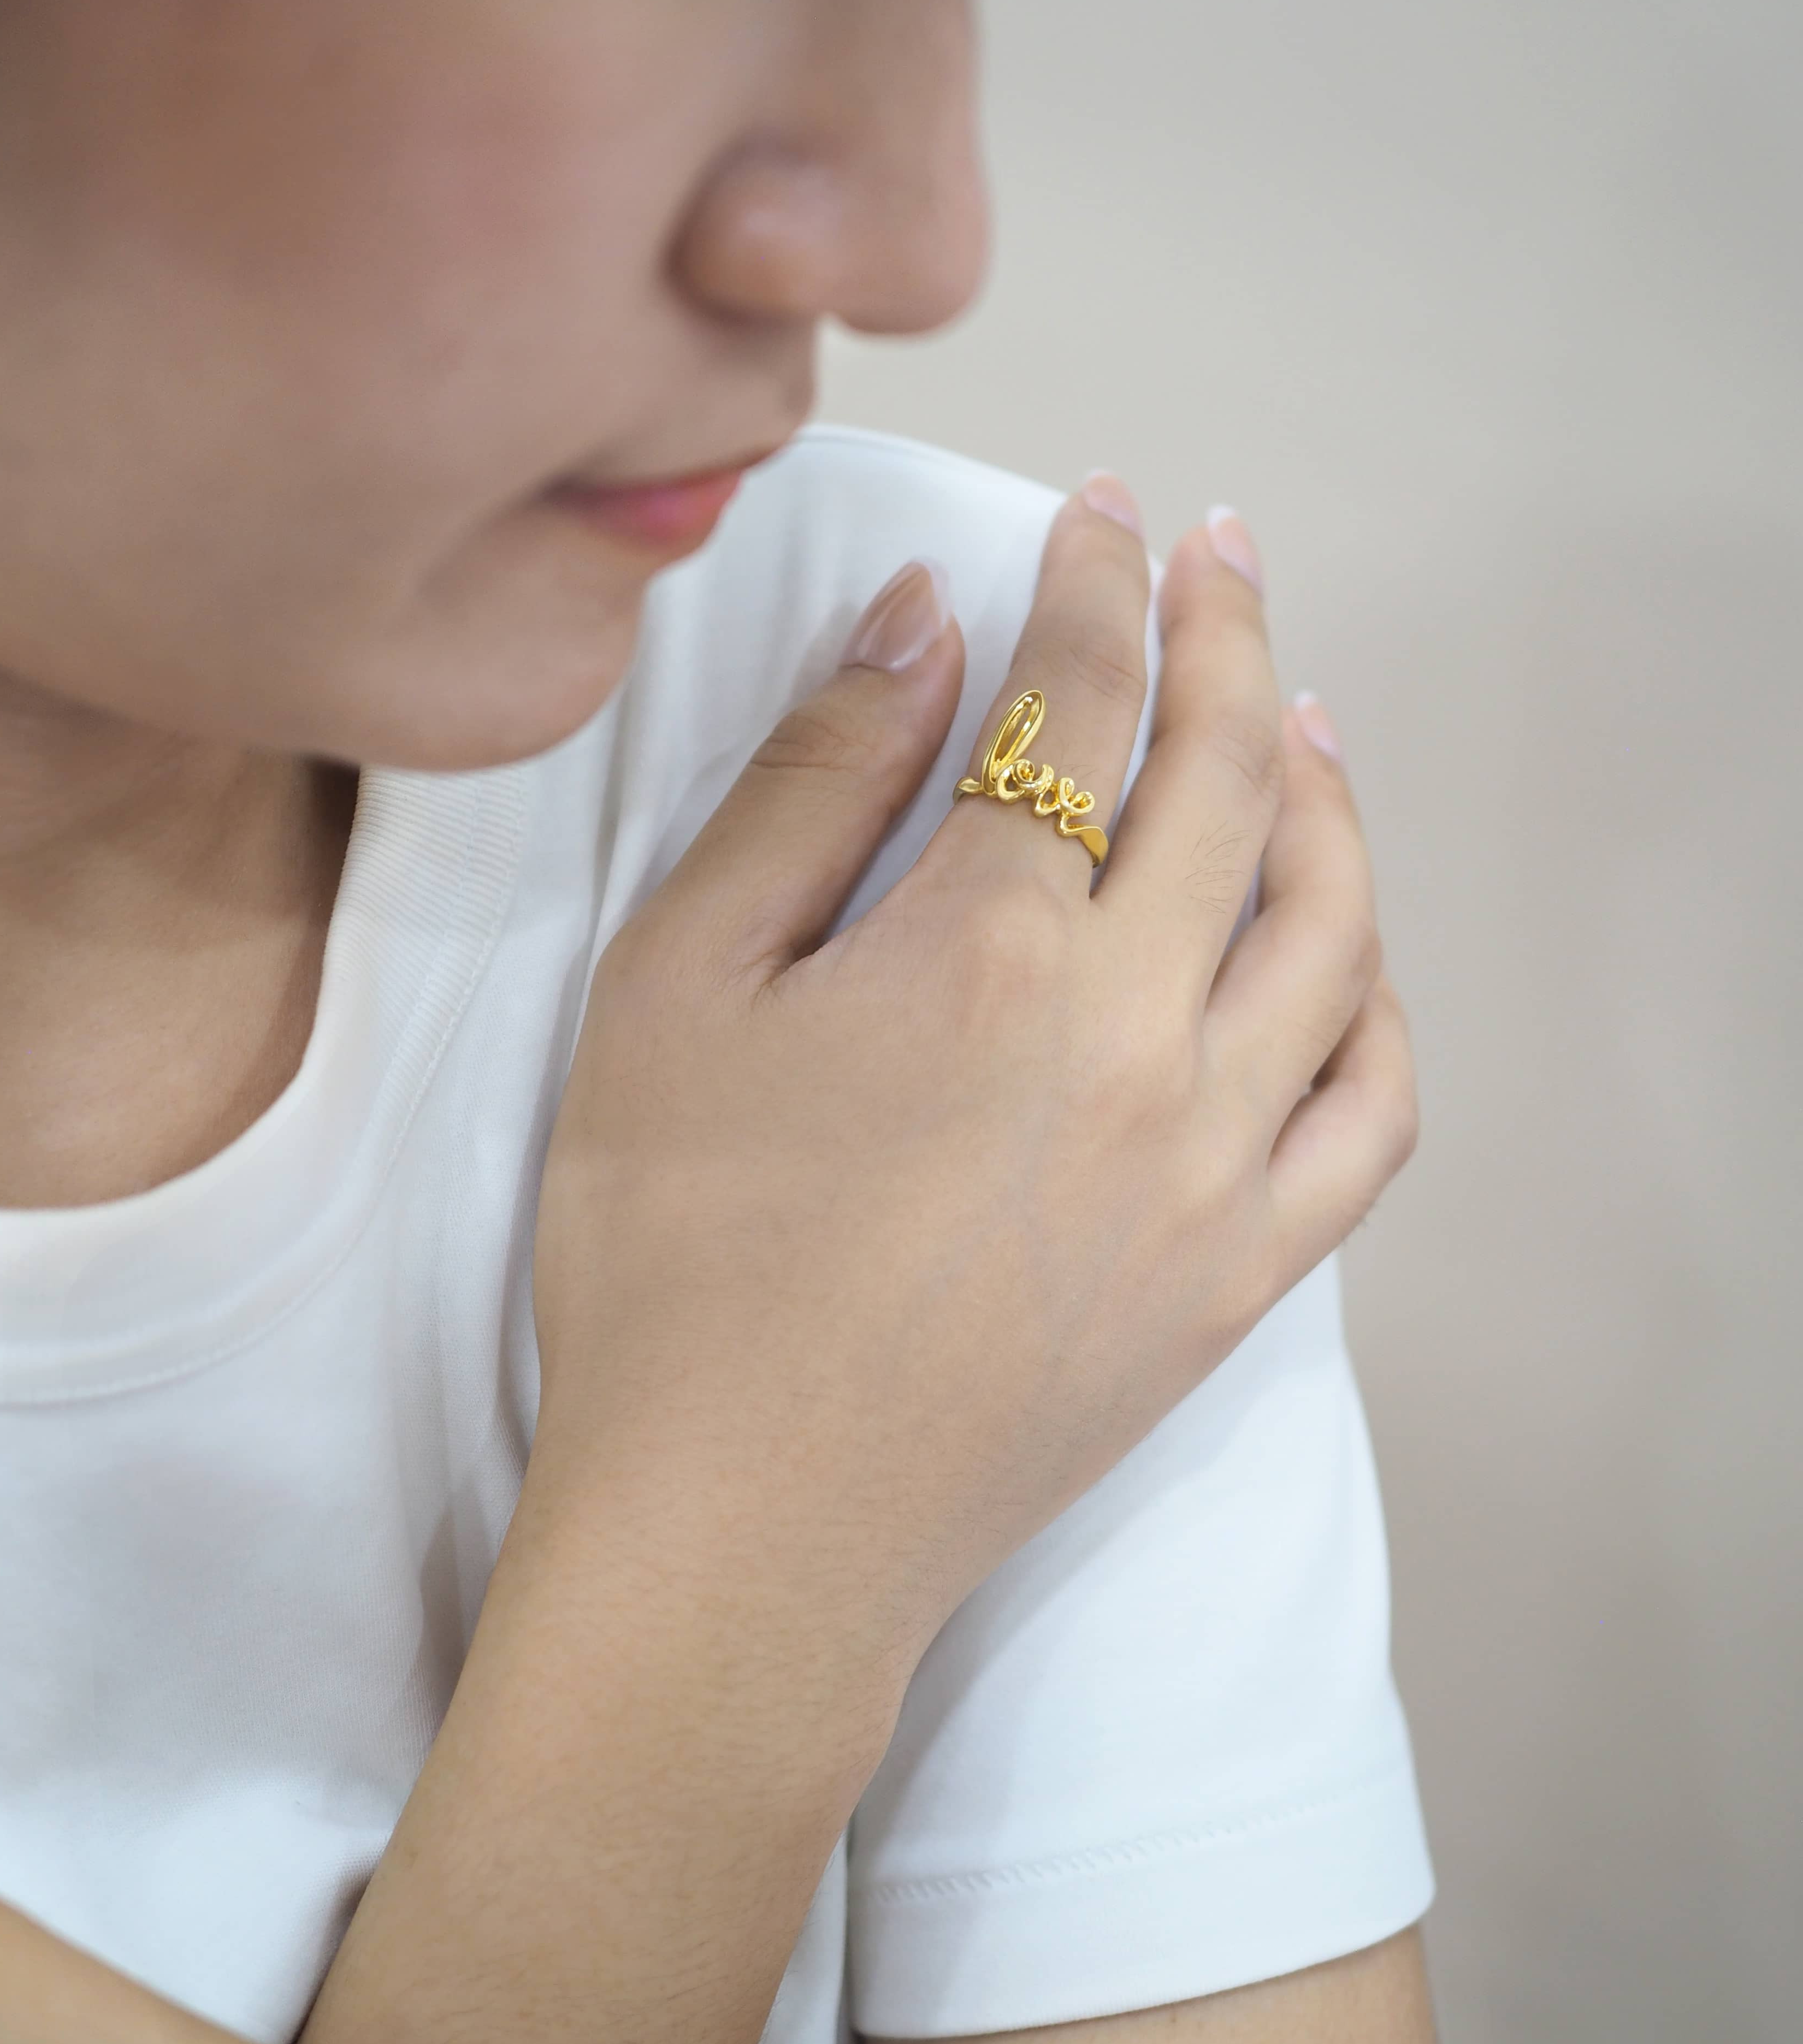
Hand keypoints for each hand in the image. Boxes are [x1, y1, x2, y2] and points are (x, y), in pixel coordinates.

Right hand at [529, 483, 1416, 1659]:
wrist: (740, 1533)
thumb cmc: (670, 1259)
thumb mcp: (675, 988)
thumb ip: (809, 787)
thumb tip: (918, 622)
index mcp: (988, 951)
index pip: (1079, 705)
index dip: (1094, 584)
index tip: (1102, 510)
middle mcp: (1137, 1038)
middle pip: (1232, 779)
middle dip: (1229, 636)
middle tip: (1219, 552)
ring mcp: (1211, 1164)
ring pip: (1330, 925)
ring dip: (1323, 790)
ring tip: (1297, 715)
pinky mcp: (1238, 1272)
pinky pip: (1371, 1109)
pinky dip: (1374, 998)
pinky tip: (1340, 946)